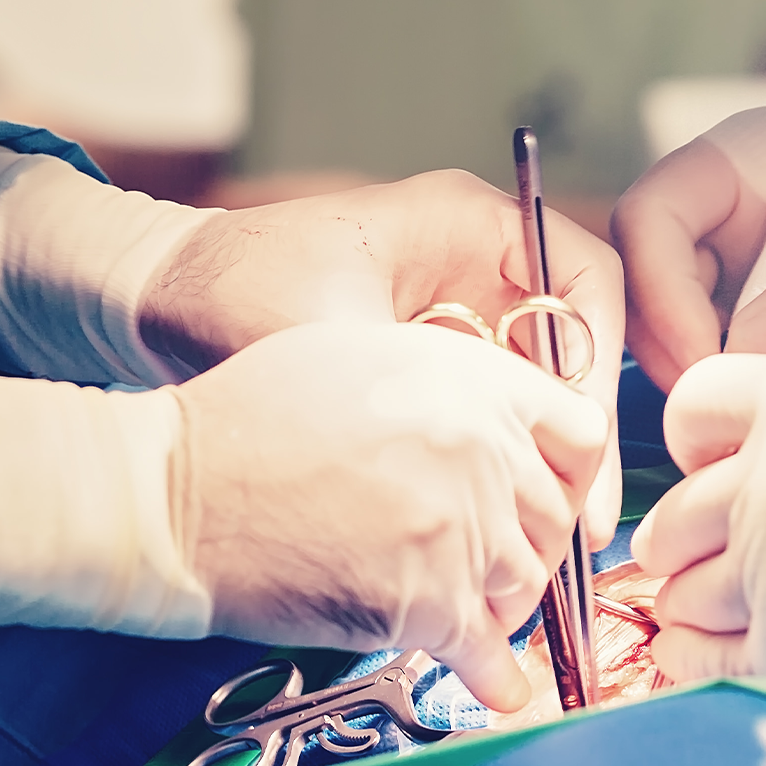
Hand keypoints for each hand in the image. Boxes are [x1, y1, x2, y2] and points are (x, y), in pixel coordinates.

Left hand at [141, 169, 625, 545]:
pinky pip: (496, 412)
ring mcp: (460, 315)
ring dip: (548, 458)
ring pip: (539, 388)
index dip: (604, 355)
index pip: (584, 275)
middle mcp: (478, 266)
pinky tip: (501, 524)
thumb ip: (414, 382)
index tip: (590, 434)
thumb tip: (488, 456)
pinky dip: (505, 466)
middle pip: (572, 343)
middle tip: (585, 522)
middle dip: (582, 431)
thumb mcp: (332, 330)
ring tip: (553, 541)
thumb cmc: (236, 286)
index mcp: (467, 224)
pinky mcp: (436, 363)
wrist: (161, 302)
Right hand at [175, 319, 609, 711]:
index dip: (574, 472)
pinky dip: (498, 677)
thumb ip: (445, 387)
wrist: (181, 491)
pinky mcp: (428, 601)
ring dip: (507, 606)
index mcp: (472, 381)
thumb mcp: (362, 356)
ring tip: (474, 613)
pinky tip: (500, 687)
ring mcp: (461, 526)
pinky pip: (489, 652)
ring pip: (527, 584)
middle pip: (556, 518)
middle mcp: (481, 448)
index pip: (580, 432)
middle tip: (503, 563)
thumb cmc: (250, 418)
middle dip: (534, 546)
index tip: (557, 497)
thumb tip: (484, 428)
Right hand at [612, 109, 765, 390]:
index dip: (660, 290)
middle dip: (668, 341)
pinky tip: (754, 408)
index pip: (652, 216)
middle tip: (714, 400)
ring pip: (664, 322)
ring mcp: (729, 263)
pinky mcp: (743, 312)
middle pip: (643, 276)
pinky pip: (701, 351)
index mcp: (742, 161)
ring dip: (689, 370)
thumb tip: (745, 351)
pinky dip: (716, 384)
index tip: (704, 357)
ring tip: (743, 408)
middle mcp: (720, 209)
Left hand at [632, 354, 765, 749]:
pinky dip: (690, 657)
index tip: (705, 459)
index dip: (692, 433)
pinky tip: (695, 653)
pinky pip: (700, 659)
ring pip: (679, 591)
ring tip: (708, 607)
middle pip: (673, 513)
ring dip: (688, 601)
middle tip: (694, 551)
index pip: (693, 401)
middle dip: (679, 535)